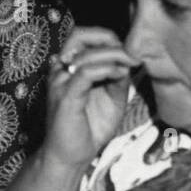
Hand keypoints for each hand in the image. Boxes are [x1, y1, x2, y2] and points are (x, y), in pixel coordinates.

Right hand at [45, 27, 139, 167]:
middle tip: (127, 53)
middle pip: (79, 34)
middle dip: (107, 38)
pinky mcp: (65, 96)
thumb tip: (129, 60)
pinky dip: (106, 69)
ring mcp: (60, 82)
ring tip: (129, 64)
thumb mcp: (112, 97)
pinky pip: (85, 73)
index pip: (85, 36)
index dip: (109, 39)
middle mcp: (61, 70)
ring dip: (112, 54)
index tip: (130, 53)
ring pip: (84, 52)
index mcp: (69, 67)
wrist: (71, 156)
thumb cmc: (89, 127)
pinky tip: (119, 75)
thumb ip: (118, 77)